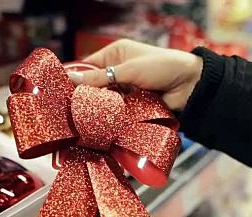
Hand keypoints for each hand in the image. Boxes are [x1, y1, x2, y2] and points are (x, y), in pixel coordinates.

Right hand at [68, 39, 203, 110]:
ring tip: (81, 122)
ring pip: (103, 103)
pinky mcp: (132, 107)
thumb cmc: (163, 67)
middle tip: (68, 112)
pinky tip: (100, 126)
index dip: (74, 79)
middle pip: (92, 87)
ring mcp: (125, 91)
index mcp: (115, 55)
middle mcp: (117, 72)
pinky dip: (110, 119)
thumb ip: (100, 78)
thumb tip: (71, 80)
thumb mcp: (129, 70)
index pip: (87, 66)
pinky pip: (116, 114)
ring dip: (97, 111)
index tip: (59, 93)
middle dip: (83, 98)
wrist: (192, 85)